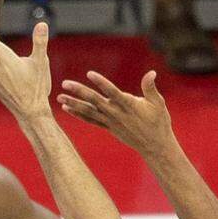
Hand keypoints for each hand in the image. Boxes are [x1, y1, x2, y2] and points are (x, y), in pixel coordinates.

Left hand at [58, 66, 174, 159]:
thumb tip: (151, 72)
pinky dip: (79, 114)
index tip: (89, 74)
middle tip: (65, 83)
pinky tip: (67, 108)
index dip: (101, 83)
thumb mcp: (158, 103)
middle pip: (95, 100)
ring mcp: (110, 121)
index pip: (112, 91)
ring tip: (59, 97)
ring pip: (89, 111)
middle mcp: (116, 113)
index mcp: (129, 105)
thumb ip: (150, 88)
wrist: (154, 146)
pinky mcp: (108, 127)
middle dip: (79, 92)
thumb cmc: (158, 122)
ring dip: (74, 103)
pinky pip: (90, 120)